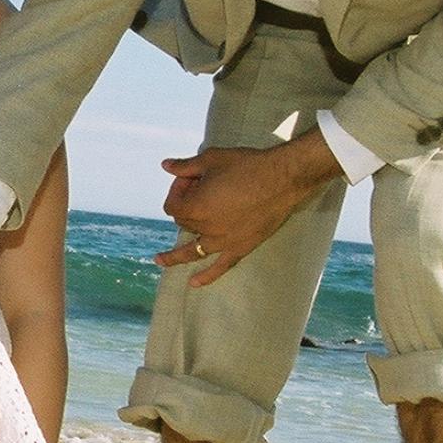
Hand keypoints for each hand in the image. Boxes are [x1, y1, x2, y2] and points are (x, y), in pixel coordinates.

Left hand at [152, 131, 340, 286]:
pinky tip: (193, 283)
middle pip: (184, 222)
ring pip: (192, 250)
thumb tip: (165, 165)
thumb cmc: (246, 165)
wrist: (283, 179)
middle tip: (202, 189)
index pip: (174, 205)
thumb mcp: (212, 159)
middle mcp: (205, 227)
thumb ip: (185, 166)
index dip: (178, 190)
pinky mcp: (240, 247)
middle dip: (186, 206)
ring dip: (174, 255)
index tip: (192, 178)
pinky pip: (220, 267)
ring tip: (159, 260)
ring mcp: (223, 241)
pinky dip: (206, 277)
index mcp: (195, 207)